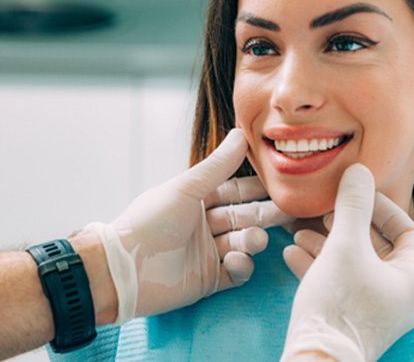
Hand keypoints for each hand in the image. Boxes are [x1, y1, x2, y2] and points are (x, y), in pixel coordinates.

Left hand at [87, 129, 291, 323]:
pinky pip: (235, 272)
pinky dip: (241, 266)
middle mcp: (203, 224)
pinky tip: (236, 260)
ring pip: (242, 243)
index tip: (280, 182)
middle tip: (289, 211)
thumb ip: (217, 166)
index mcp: (196, 200)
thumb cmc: (150, 221)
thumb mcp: (186, 188)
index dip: (256, 187)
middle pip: (243, 216)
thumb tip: (241, 133)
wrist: (125, 268)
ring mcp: (207, 253)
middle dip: (264, 214)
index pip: (234, 191)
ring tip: (254, 239)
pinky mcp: (208, 280)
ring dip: (252, 240)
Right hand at [281, 164, 413, 361]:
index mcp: (411, 278)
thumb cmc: (338, 302)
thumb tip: (358, 171)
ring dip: (325, 243)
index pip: (407, 231)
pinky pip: (337, 281)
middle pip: (375, 246)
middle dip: (344, 225)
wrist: (315, 357)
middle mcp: (397, 293)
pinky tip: (291, 253)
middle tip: (323, 212)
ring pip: (351, 263)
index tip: (354, 195)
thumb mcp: (344, 245)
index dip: (381, 207)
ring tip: (299, 231)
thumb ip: (352, 205)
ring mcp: (372, 306)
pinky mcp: (348, 315)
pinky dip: (317, 264)